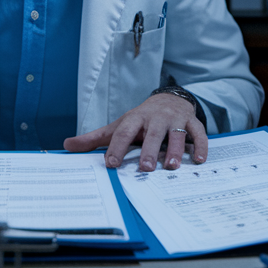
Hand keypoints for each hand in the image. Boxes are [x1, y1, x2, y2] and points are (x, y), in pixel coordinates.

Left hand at [63, 93, 207, 170]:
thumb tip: (67, 146)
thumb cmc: (141, 119)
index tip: (112, 164)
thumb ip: (95, 139)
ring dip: (176, 150)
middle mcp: (155, 118)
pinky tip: (199, 160)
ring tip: (172, 167)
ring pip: (176, 135)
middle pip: (152, 134)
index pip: (124, 132)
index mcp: (135, 119)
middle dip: (149, 151)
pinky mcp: (191, 122)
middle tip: (146, 168)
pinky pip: (198, 133)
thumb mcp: (118, 126)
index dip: (117, 147)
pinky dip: (201, 146)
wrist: (169, 99)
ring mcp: (175, 120)